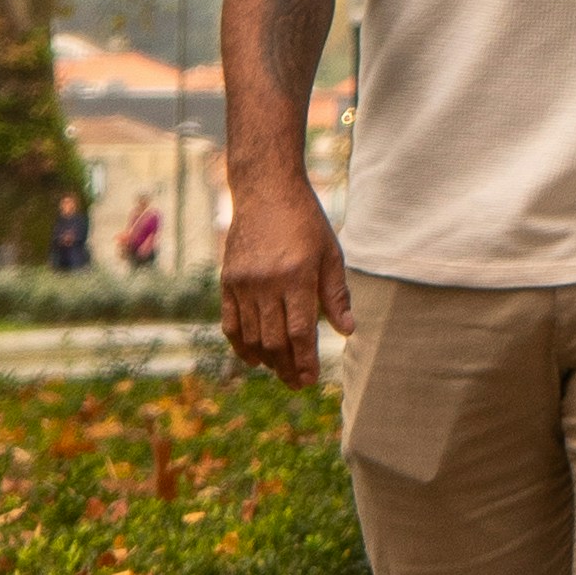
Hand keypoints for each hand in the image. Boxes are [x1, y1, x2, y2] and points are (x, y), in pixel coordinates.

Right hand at [223, 166, 349, 390]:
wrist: (266, 191)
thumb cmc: (305, 222)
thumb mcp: (330, 253)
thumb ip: (336, 295)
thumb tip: (348, 331)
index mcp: (296, 277)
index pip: (300, 332)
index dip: (306, 360)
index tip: (312, 379)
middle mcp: (266, 283)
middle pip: (275, 340)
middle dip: (287, 368)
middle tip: (298, 383)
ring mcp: (243, 283)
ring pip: (251, 337)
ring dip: (266, 361)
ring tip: (281, 372)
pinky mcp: (227, 281)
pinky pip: (230, 324)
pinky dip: (241, 345)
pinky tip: (254, 358)